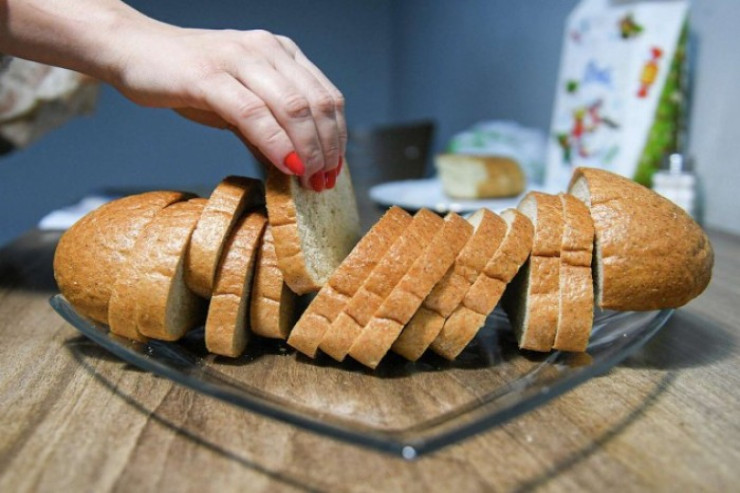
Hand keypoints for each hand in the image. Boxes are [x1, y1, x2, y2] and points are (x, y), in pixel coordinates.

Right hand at [110, 24, 345, 190]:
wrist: (130, 50)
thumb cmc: (186, 78)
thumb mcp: (237, 102)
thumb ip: (267, 128)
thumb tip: (296, 165)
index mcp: (279, 51)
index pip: (327, 96)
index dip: (338, 137)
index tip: (336, 169)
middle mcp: (265, 48)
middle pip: (316, 104)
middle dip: (327, 149)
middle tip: (325, 181)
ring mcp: (238, 58)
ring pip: (291, 108)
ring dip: (308, 150)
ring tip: (310, 179)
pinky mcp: (209, 75)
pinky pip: (254, 114)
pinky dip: (276, 144)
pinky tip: (287, 166)